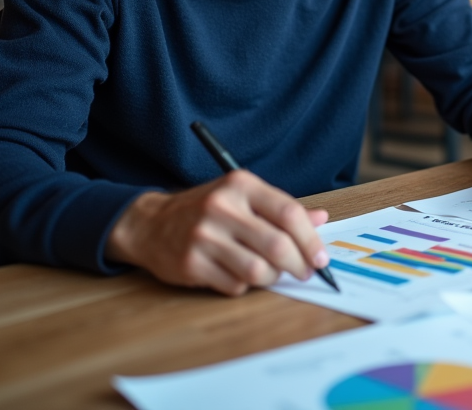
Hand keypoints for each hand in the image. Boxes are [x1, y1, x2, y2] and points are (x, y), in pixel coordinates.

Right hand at [106, 170, 329, 296]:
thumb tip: (321, 218)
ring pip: (257, 270)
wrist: (150, 224)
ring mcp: (203, 236)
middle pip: (277, 245)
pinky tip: (237, 274)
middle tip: (304, 272)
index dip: (311, 239)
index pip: (288, 212)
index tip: (321, 257)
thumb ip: (281, 208)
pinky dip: (244, 285)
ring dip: (272, 278)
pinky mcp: (190, 263)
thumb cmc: (206, 210)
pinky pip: (234, 285)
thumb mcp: (243, 198)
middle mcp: (221, 207)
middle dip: (298, 265)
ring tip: (271, 273)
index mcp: (240, 185)